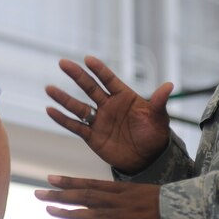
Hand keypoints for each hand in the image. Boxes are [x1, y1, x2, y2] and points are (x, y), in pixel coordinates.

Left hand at [35, 175, 167, 218]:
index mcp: (124, 190)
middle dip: (60, 195)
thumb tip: (110, 202)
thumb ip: (126, 198)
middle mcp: (121, 200)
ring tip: (49, 210)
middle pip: (85, 196)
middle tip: (38, 193)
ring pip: (91, 213)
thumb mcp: (145, 195)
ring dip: (69, 212)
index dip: (69, 182)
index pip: (91, 184)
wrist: (191, 213)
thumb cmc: (169, 205)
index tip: (50, 178)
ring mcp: (125, 215)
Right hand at [46, 56, 172, 173]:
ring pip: (78, 106)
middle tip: (63, 63)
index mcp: (124, 97)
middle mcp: (108, 105)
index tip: (88, 59)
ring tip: (49, 88)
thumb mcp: (159, 118)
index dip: (99, 70)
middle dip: (77, 75)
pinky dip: (63, 119)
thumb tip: (169, 85)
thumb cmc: (155, 134)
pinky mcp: (92, 136)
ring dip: (64, 98)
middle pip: (89, 87)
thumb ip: (159, 102)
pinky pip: (75, 126)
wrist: (148, 159)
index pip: (109, 80)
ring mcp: (99, 120)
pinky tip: (50, 110)